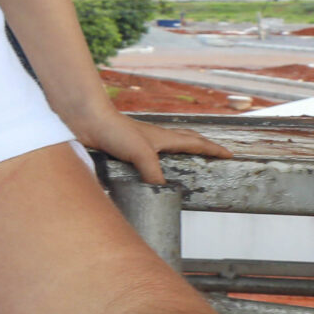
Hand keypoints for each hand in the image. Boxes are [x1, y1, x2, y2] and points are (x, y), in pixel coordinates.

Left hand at [64, 105, 230, 186]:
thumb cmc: (114, 130)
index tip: (229, 155)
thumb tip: (162, 193)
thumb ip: (153, 175)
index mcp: (164, 137)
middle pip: (184, 139)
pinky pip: (144, 156)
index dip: (213, 150)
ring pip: (165, 147)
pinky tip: (145, 170)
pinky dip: (152, 161)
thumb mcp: (140, 154)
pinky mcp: (121, 148)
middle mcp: (153, 138)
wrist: (84, 119)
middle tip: (211, 153)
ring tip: (182, 163)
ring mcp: (137, 142)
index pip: (196, 143)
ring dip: (177, 153)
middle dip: (201, 146)